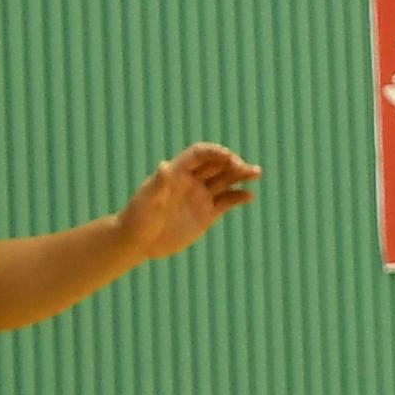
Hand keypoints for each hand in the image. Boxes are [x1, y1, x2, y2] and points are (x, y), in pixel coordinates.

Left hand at [115, 143, 261, 261]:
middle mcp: (192, 181)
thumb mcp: (147, 201)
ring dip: (241, 175)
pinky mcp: (207, 214)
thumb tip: (164, 165)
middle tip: (246, 169)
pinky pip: (227, 201)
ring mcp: (200, 197)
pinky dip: (239, 197)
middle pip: (217, 165)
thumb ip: (158, 184)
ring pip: (226, 180)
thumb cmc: (138, 218)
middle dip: (233, 163)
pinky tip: (249, 196)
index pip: (200, 154)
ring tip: (256, 173)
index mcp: (177, 172)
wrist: (138, 242)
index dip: (215, 152)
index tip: (228, 157)